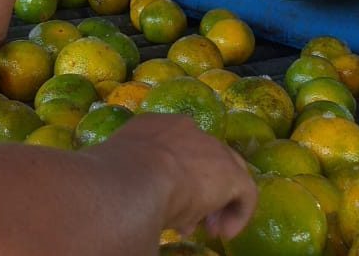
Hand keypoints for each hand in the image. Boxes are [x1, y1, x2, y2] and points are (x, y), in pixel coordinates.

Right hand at [99, 114, 256, 238]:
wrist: (132, 177)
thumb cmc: (114, 176)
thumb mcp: (118, 171)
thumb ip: (131, 176)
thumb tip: (134, 198)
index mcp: (152, 125)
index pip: (173, 147)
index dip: (175, 176)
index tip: (168, 200)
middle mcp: (184, 129)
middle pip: (203, 155)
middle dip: (199, 187)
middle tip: (191, 217)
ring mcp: (210, 146)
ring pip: (226, 171)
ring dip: (217, 200)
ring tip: (208, 228)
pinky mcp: (230, 173)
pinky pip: (244, 193)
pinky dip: (237, 213)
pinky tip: (223, 232)